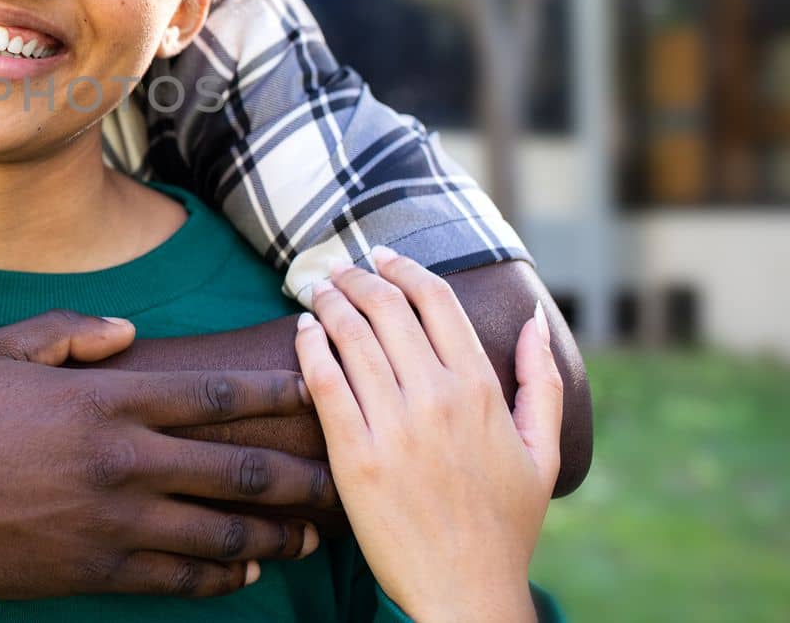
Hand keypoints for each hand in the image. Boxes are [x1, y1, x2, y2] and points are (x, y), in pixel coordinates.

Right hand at [0, 309, 333, 599]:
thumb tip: (127, 330)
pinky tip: (245, 570)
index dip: (276, 392)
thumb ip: (70, 328)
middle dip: (302, 474)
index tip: (319, 384)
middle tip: (346, 476)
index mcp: (107, 400)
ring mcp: (113, 522)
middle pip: (239, 469)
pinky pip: (178, 578)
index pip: (216, 395)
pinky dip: (221, 575)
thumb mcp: (3, 348)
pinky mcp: (96, 571)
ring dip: (276, 534)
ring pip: (221, 532)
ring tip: (314, 534)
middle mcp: (123, 461)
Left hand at [294, 248, 561, 622]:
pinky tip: (303, 330)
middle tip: (338, 270)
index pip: (436, 302)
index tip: (381, 257)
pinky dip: (310, 346)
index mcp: (480, 390)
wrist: (467, 593)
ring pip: (351, 337)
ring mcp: (394, 427)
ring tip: (316, 289)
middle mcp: (436, 399)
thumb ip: (542, 381)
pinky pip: (324, 382)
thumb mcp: (543, 453)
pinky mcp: (355, 457)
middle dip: (357, 278)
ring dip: (329, 302)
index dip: (404, 269)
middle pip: (386, 309)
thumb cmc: (506, 526)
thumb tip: (533, 318)